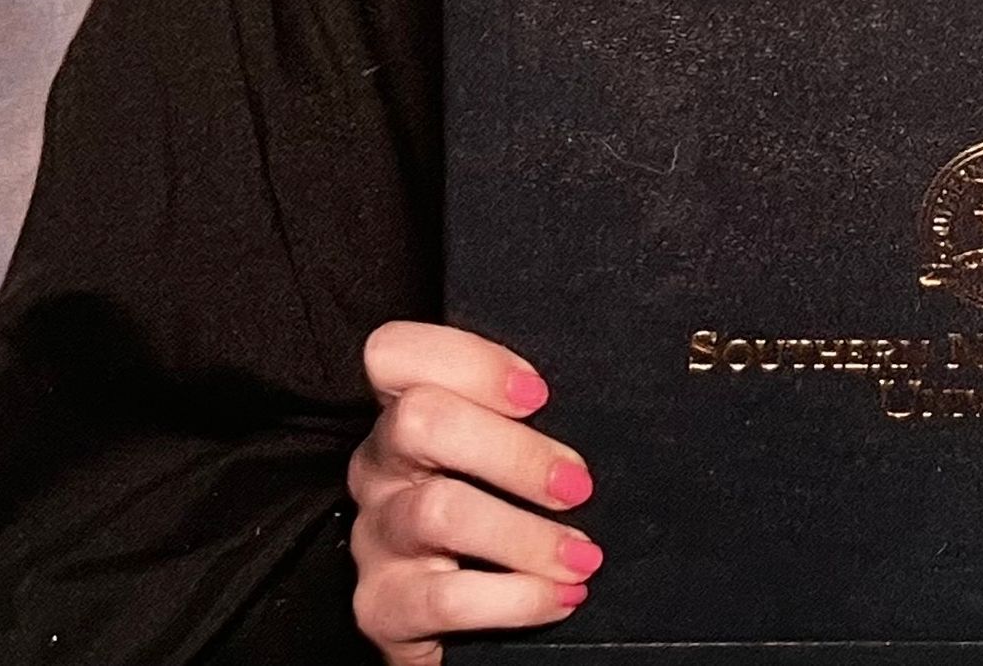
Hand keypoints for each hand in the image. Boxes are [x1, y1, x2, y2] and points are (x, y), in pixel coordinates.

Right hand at [347, 320, 603, 662]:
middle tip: (578, 484)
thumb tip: (607, 406)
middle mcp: (378, 465)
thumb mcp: (497, 456)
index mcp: (405, 411)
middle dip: (514, 451)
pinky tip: (559, 596)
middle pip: (420, 420)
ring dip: (526, 534)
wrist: (446, 631)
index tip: (540, 394)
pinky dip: (517, 598)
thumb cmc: (490, 515)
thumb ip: (523, 422)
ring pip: (438, 512)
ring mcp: (375, 536)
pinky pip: (446, 599)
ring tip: (582, 555)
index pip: (394, 353)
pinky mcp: (381, 608)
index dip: (469, 361)